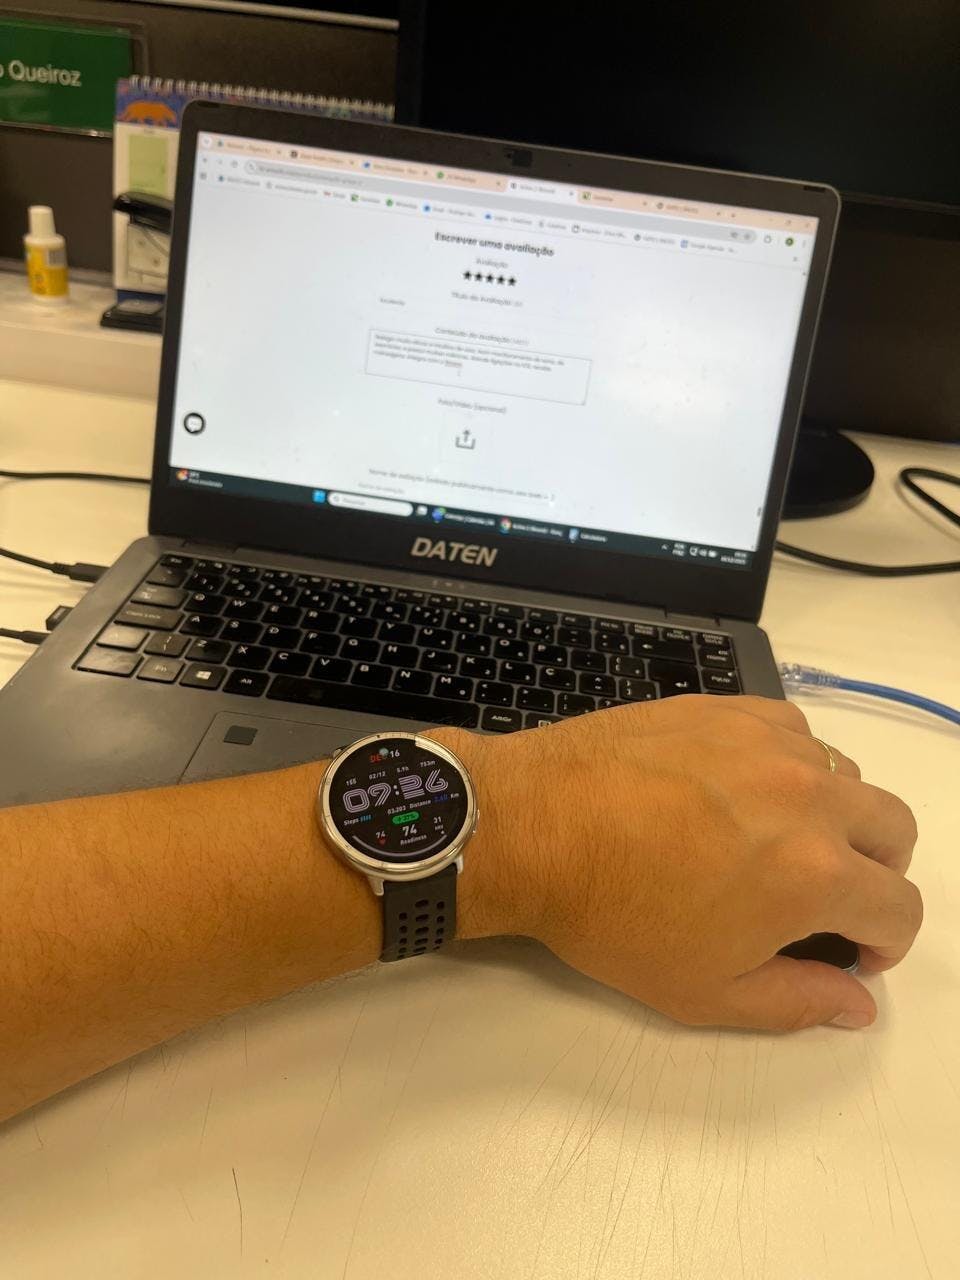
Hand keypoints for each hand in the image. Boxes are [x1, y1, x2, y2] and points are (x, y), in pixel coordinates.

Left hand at [449, 696, 920, 1030]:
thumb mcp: (704, 990)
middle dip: (876, 872)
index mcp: (815, 874)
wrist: (533, 827)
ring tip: (773, 840)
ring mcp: (767, 742)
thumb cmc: (609, 915)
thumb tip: (856, 1002)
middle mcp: (808, 797)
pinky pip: (792, 728)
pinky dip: (789, 761)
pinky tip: (742, 788)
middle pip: (894, 829)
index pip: (900, 907)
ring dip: (832, 814)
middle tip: (826, 895)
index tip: (850, 948)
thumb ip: (796, 1001)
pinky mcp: (726, 709)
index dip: (885, 941)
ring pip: (844, 775)